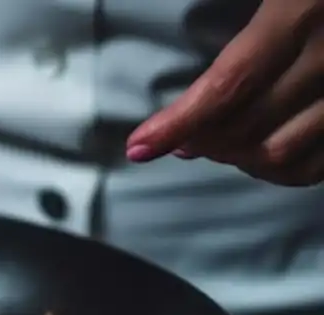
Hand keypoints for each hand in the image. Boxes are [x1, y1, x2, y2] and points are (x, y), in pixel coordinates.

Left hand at [126, 0, 323, 185]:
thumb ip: (240, 17)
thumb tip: (195, 78)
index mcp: (303, 9)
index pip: (231, 82)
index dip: (179, 121)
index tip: (139, 145)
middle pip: (249, 126)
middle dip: (200, 139)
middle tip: (174, 136)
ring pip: (282, 153)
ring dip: (235, 156)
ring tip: (210, 141)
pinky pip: (318, 165)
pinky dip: (280, 168)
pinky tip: (256, 151)